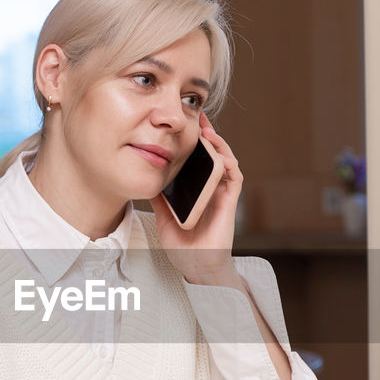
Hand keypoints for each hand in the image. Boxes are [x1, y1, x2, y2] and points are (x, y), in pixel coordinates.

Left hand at [151, 114, 242, 285]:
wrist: (194, 265)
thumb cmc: (182, 244)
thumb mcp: (162, 214)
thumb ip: (159, 194)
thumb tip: (146, 173)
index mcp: (195, 188)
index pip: (196, 158)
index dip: (192, 140)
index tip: (182, 123)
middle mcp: (210, 187)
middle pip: (212, 153)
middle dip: (206, 133)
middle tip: (197, 115)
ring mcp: (221, 192)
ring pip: (225, 159)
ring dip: (218, 143)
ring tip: (206, 130)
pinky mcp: (230, 201)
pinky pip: (234, 176)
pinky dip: (228, 162)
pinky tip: (218, 152)